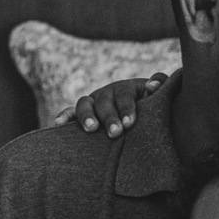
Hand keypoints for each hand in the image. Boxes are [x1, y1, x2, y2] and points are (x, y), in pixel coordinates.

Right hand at [52, 72, 167, 136]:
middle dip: (109, 117)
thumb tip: (152, 87)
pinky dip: (64, 116)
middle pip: (104, 102)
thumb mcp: (158, 95)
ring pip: (85, 104)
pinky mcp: (83, 113)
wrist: (143, 110)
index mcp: (126, 88)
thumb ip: (160, 85)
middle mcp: (107, 93)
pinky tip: (58, 124)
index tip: (130, 124)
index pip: (125, 96)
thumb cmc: (152, 105)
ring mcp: (94, 102)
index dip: (126, 109)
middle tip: (116, 133)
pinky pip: (70, 112)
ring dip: (86, 116)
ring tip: (91, 129)